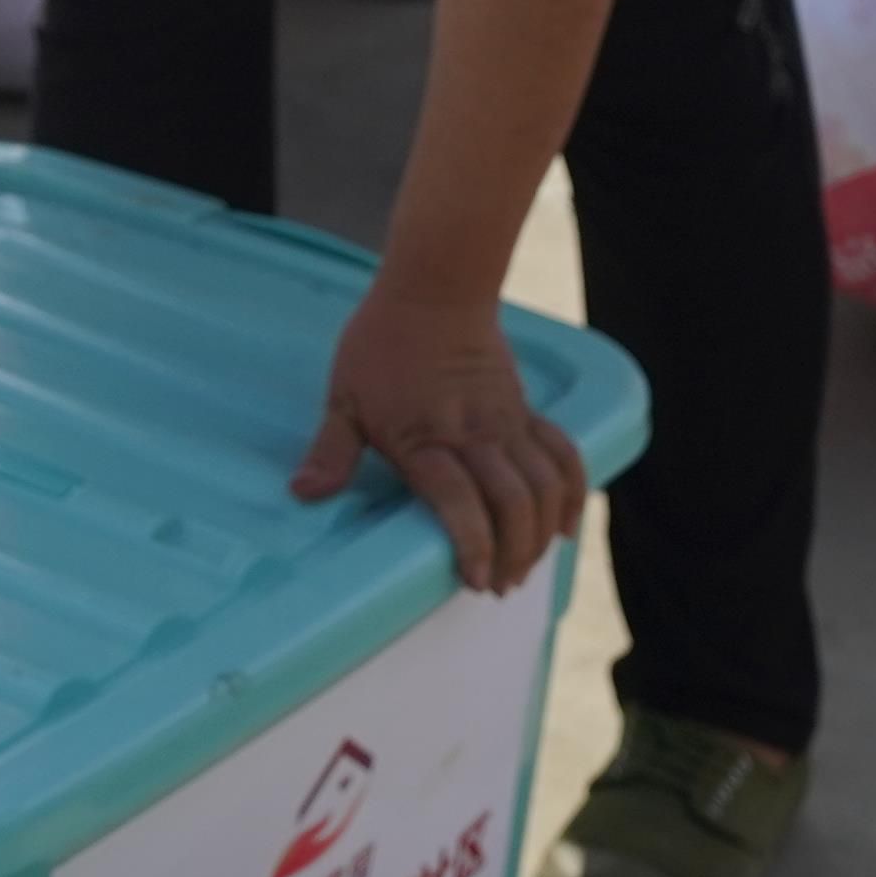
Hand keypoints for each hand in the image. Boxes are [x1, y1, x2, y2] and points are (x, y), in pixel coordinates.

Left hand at [294, 278, 590, 590]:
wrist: (435, 289)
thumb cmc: (381, 343)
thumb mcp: (343, 397)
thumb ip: (331, 451)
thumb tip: (304, 492)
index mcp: (425, 437)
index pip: (459, 500)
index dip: (474, 544)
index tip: (475, 579)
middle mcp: (475, 434)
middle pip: (512, 502)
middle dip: (513, 553)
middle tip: (499, 587)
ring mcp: (507, 423)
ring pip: (543, 484)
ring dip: (541, 532)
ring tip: (526, 567)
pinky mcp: (525, 411)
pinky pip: (562, 453)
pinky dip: (572, 492)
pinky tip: (564, 527)